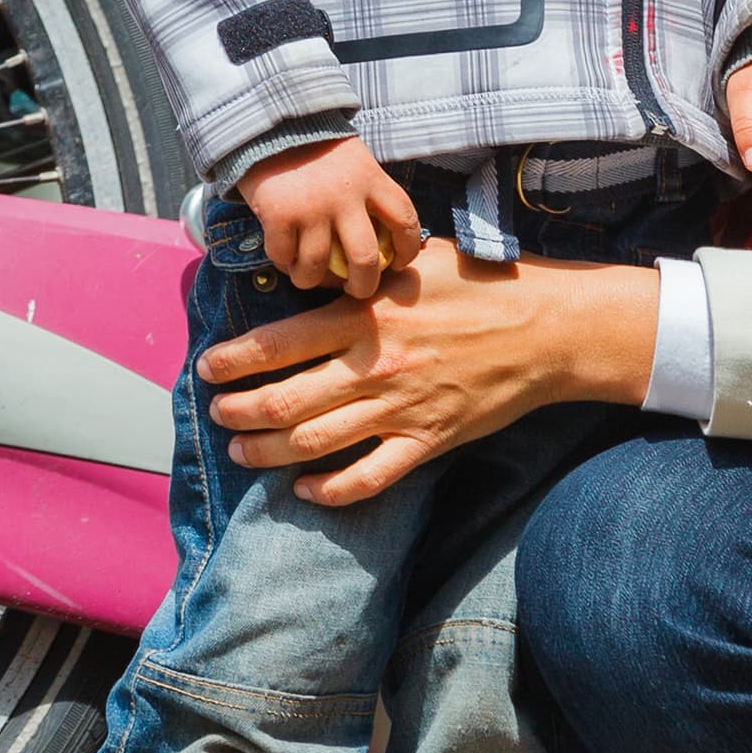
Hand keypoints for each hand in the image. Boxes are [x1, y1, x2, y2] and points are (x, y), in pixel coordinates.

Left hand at [195, 236, 660, 505]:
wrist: (542, 328)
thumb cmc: (475, 284)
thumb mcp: (408, 262)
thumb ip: (358, 278)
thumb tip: (312, 276)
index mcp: (363, 316)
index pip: (278, 343)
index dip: (234, 360)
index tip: (209, 368)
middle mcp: (373, 366)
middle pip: (285, 400)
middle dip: (239, 411)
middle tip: (217, 414)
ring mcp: (399, 409)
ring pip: (315, 441)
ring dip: (269, 451)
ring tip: (242, 451)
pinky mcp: (427, 441)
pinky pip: (369, 477)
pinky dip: (331, 490)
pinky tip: (306, 490)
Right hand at [238, 137, 420, 299]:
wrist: (268, 123)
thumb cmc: (315, 146)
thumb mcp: (354, 159)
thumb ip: (368, 193)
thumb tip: (386, 239)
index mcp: (370, 177)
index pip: (404, 220)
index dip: (407, 249)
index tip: (398, 262)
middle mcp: (344, 195)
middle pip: (365, 259)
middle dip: (363, 286)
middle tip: (356, 290)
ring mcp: (310, 207)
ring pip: (318, 268)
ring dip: (314, 280)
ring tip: (310, 276)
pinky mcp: (278, 214)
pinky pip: (283, 257)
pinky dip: (284, 263)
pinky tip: (285, 257)